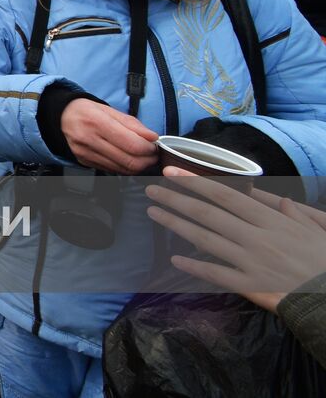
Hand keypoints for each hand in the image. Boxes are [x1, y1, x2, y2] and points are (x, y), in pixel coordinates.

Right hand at [59, 98, 158, 173]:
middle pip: (130, 161)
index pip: (132, 144)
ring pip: (123, 169)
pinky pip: (112, 170)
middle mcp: (90, 140)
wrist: (59, 118)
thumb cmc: (84, 111)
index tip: (154, 144)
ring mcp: (86, 154)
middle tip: (152, 154)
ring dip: (138, 165)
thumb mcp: (108, 109)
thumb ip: (132, 124)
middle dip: (147, 160)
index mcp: (97, 122)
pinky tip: (126, 158)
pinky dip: (124, 167)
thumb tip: (152, 137)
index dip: (149, 148)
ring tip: (142, 156)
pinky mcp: (85, 162)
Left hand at [147, 167, 325, 310]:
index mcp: (271, 220)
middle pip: (208, 213)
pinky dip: (194, 266)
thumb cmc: (325, 262)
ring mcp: (251, 262)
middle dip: (175, 199)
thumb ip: (293, 214)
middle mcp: (256, 237)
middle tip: (151, 190)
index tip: (171, 173)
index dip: (196, 182)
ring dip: (176, 224)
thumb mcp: (315, 230)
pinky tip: (175, 258)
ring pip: (205, 239)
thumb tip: (278, 199)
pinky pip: (216, 274)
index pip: (226, 195)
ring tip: (153, 213)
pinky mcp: (250, 285)